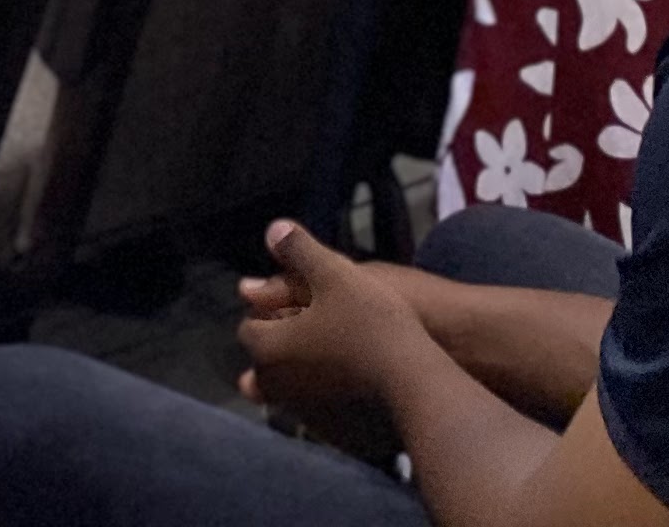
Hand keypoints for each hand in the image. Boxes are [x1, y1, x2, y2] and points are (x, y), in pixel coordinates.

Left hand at [237, 220, 438, 459]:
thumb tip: (273, 228)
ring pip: (295, 393)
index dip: (267, 312)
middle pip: (266, 367)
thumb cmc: (372, 323)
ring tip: (333, 354)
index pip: (250, 329)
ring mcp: (310, 419)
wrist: (418, 384)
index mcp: (269, 350)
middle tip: (308, 329)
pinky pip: (328, 416)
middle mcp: (280, 390)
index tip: (288, 303)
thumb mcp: (335, 273)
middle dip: (281, 348)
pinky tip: (357, 384)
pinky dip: (334, 401)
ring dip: (305, 375)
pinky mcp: (342, 440)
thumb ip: (299, 251)